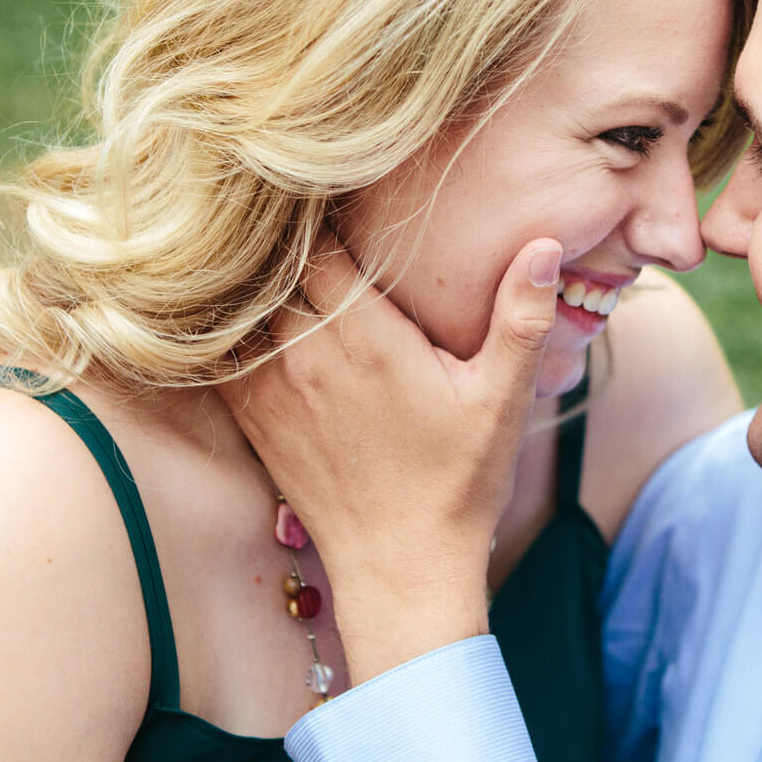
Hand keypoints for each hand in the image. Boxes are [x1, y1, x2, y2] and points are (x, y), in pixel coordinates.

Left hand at [221, 237, 561, 683]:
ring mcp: (270, 387)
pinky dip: (223, 325)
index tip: (335, 193)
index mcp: (365, 335)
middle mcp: (305, 353)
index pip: (317, 241)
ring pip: (239, 303)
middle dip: (284, 238)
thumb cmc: (457, 483)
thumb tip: (543, 245)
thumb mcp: (502, 400)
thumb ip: (520, 318)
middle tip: (299, 209)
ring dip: (253, 278)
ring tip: (265, 250)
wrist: (400, 568)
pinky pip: (218, 352)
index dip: (321, 211)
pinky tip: (237, 310)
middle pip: (272, 264)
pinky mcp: (253, 419)